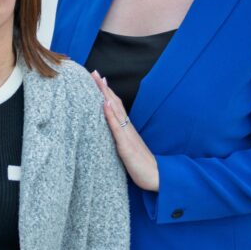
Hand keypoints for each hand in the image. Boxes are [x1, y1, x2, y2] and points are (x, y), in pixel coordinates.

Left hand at [91, 71, 158, 191]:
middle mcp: (127, 128)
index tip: (97, 78)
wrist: (156, 177)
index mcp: (126, 129)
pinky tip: (105, 103)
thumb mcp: (126, 149)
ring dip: (106, 95)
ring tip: (98, 81)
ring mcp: (127, 135)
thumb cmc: (140, 165)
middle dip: (104, 87)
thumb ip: (119, 138)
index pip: (114, 106)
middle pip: (114, 103)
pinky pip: (117, 128)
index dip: (106, 92)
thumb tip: (108, 129)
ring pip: (115, 111)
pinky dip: (110, 114)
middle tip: (94, 72)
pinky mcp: (126, 146)